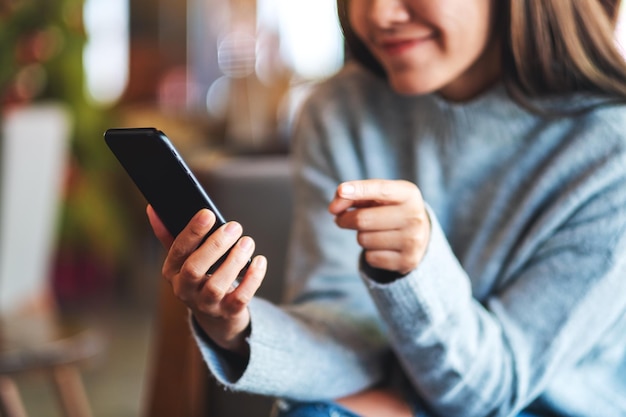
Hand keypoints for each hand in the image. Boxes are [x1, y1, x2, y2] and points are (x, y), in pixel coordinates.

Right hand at [147, 205, 266, 355]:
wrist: (216, 315)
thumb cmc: (200, 277)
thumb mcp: (183, 259)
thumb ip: (170, 235)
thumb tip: (154, 208)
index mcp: (172, 272)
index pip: (178, 250)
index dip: (192, 231)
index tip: (208, 213)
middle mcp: (185, 290)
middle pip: (194, 269)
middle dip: (215, 245)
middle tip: (234, 226)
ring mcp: (206, 304)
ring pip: (217, 286)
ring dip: (234, 261)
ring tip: (247, 242)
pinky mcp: (228, 313)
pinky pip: (240, 298)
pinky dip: (252, 278)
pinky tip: (259, 261)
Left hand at [328, 180, 429, 274]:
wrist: (419, 235)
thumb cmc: (389, 209)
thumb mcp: (377, 196)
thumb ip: (353, 195)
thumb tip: (334, 209)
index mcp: (408, 194)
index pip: (381, 189)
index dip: (359, 190)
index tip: (341, 191)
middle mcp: (414, 217)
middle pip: (362, 219)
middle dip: (345, 219)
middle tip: (342, 218)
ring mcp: (413, 241)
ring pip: (363, 240)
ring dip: (360, 236)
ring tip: (373, 232)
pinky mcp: (407, 261)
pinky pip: (370, 258)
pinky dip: (369, 253)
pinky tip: (382, 247)